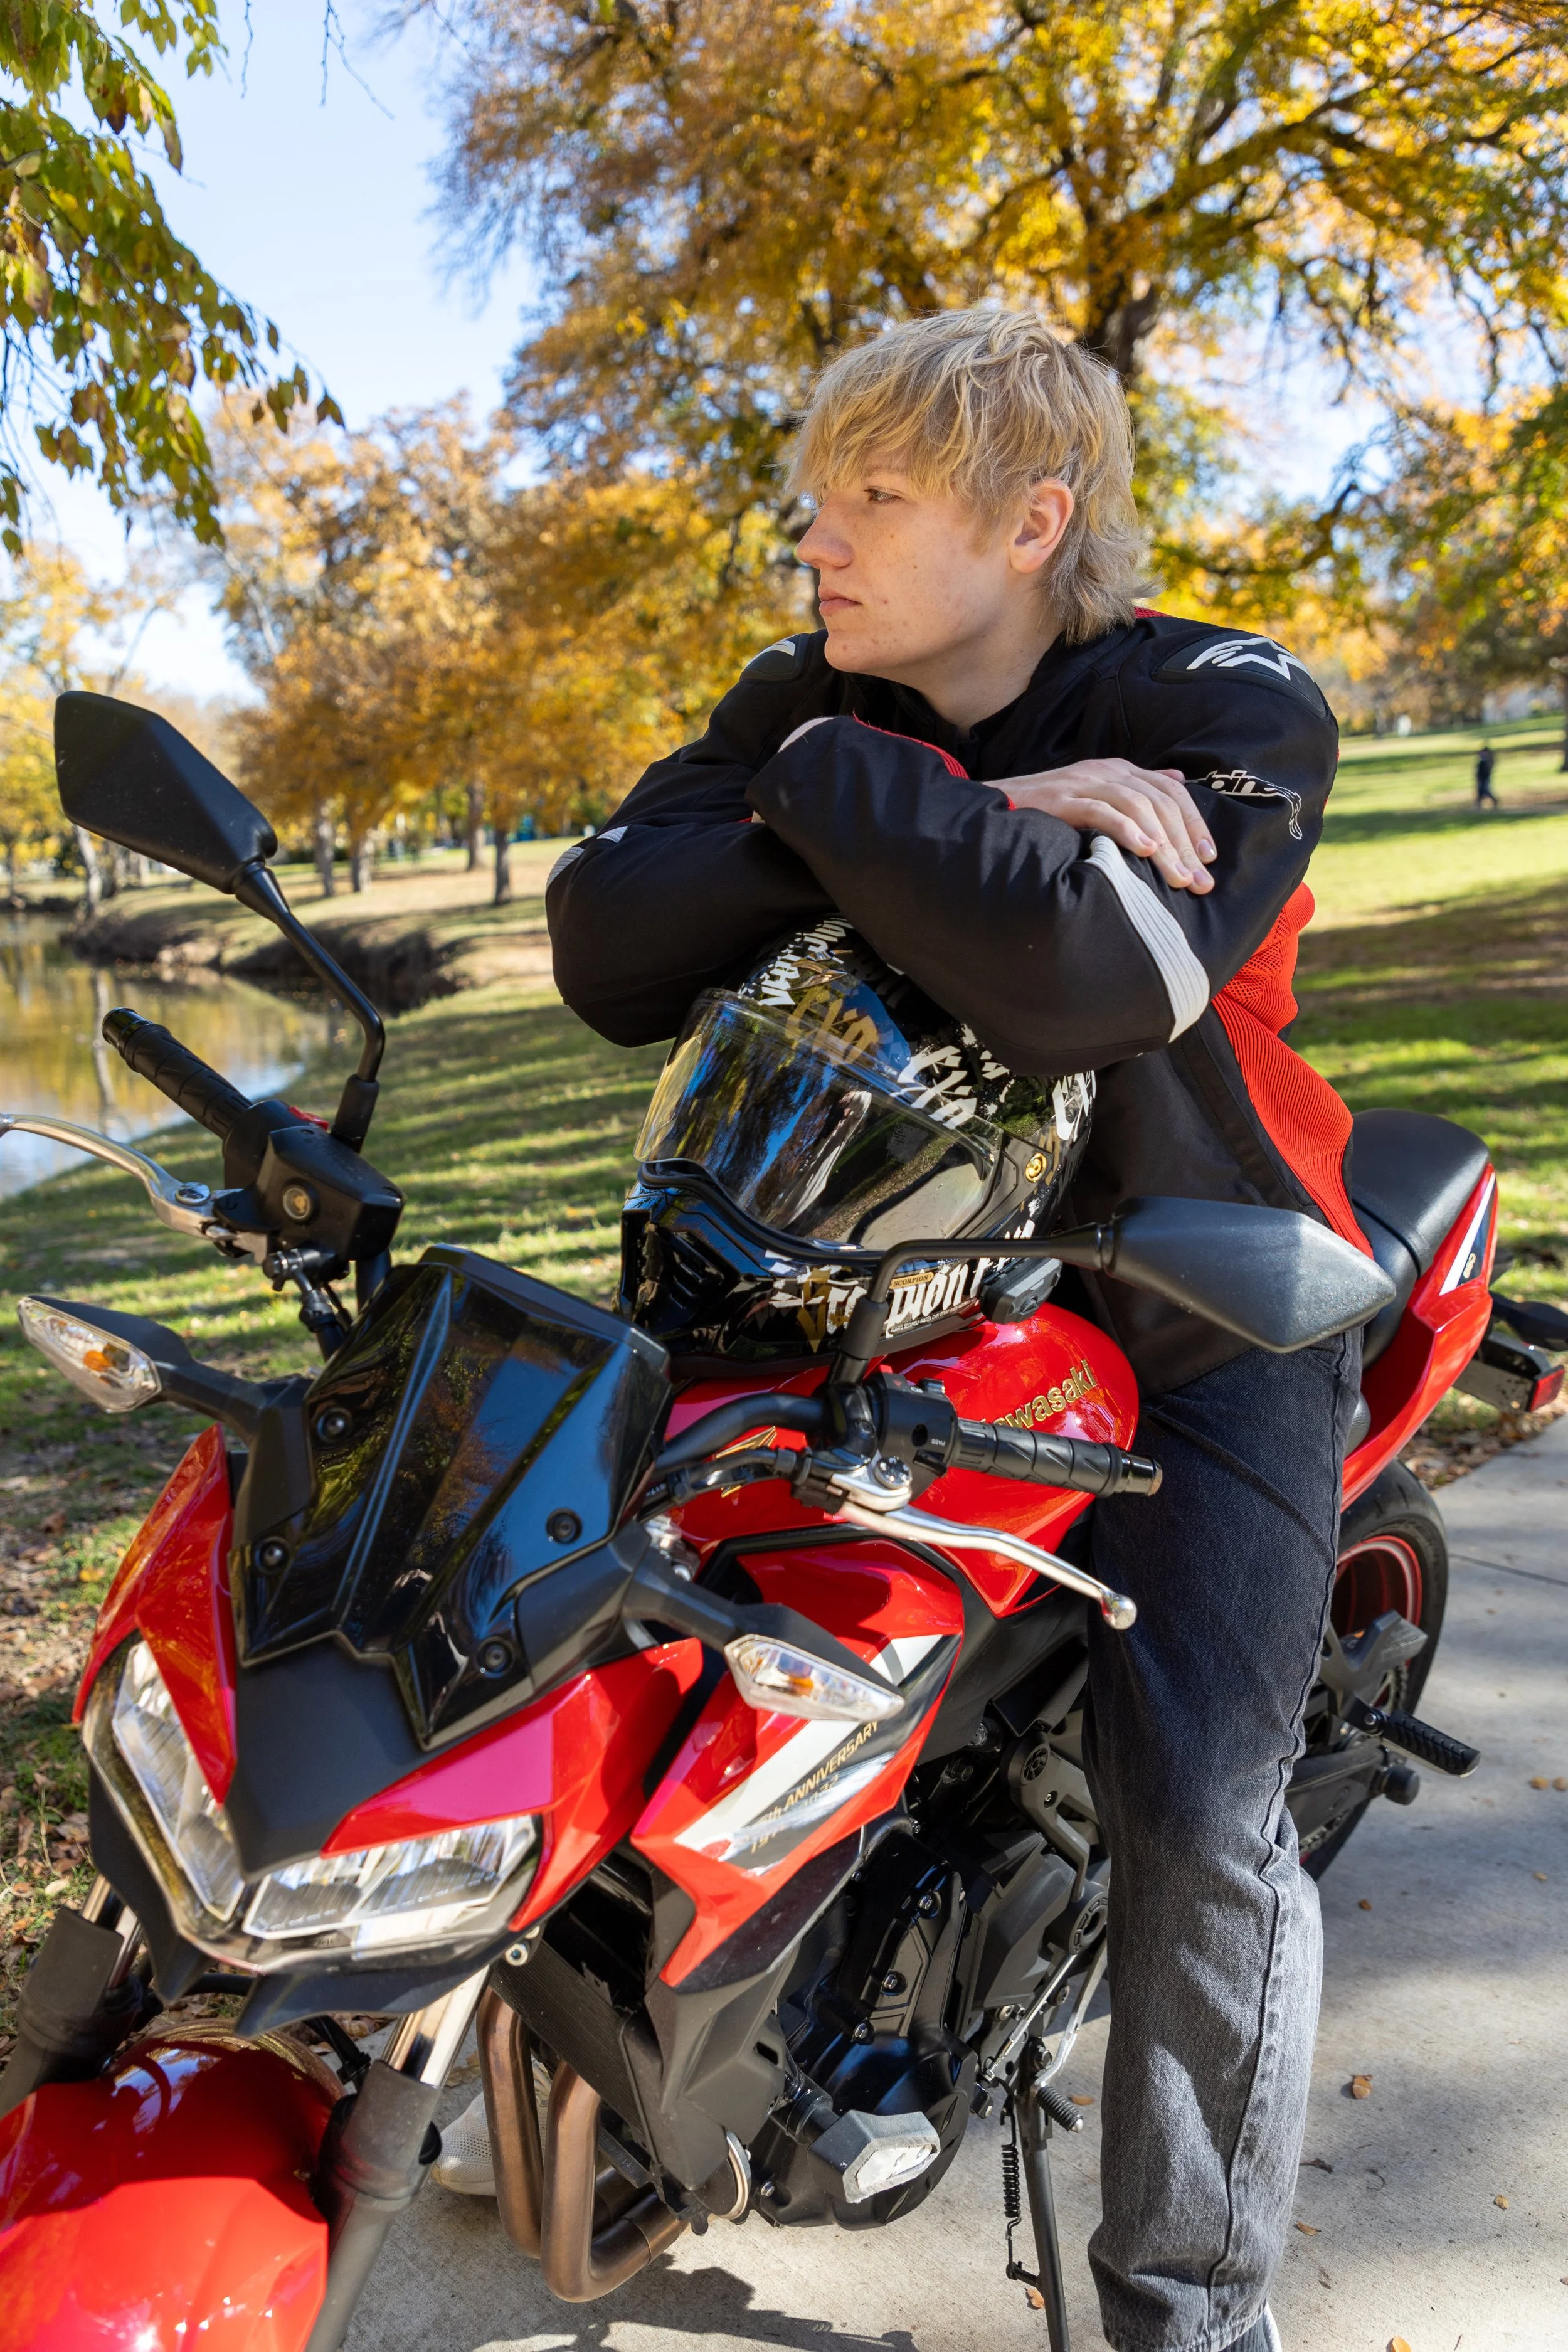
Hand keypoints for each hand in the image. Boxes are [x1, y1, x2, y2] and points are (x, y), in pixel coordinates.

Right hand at [1002, 759, 1215, 893]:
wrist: (996, 804)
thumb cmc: (1048, 810)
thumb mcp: (1097, 795)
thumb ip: (1135, 790)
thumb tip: (1177, 782)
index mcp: (1118, 770)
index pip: (1171, 791)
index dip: (1194, 823)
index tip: (1208, 857)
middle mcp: (1105, 771)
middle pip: (1160, 802)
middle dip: (1185, 843)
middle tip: (1199, 881)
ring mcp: (1082, 783)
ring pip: (1138, 808)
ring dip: (1164, 845)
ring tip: (1178, 877)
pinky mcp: (1061, 800)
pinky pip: (1101, 811)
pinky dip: (1127, 831)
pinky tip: (1145, 852)